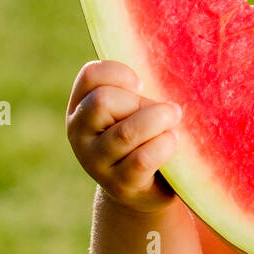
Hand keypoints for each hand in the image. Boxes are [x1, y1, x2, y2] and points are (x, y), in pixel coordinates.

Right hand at [66, 60, 181, 212]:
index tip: (140, 85)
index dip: (120, 73)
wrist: (144, 187)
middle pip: (103, 101)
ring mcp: (96, 163)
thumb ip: (133, 89)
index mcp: (80, 108)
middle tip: (164, 110)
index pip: (90, 75)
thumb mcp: (131, 109)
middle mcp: (80, 135)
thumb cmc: (142, 136)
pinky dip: (164, 145)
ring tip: (173, 121)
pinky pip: (142, 159)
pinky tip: (172, 141)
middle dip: (140, 102)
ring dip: (158, 122)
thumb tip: (161, 66)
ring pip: (125, 133)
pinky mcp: (120, 185)